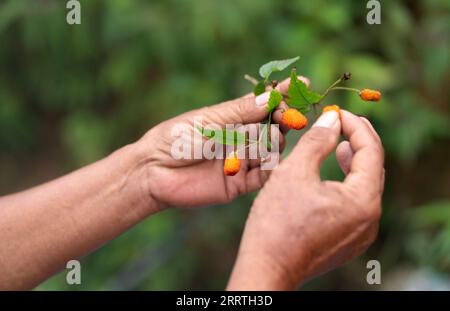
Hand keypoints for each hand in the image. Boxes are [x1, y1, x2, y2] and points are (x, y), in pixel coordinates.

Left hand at [135, 77, 309, 208]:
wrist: (154, 171)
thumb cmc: (176, 137)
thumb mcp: (209, 120)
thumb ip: (240, 112)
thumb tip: (271, 97)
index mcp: (233, 118)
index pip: (264, 105)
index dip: (283, 95)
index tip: (302, 84)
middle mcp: (241, 139)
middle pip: (273, 127)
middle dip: (283, 119)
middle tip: (286, 116)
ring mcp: (242, 161)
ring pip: (271, 151)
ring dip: (276, 142)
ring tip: (274, 136)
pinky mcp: (238, 184)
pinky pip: (262, 177)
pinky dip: (270, 169)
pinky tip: (272, 161)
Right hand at [227, 110, 384, 289]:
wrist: (267, 267)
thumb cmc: (277, 221)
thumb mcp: (294, 172)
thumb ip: (317, 142)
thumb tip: (332, 120)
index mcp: (363, 200)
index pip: (371, 151)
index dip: (356, 126)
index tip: (337, 113)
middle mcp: (370, 218)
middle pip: (373, 169)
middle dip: (358, 142)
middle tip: (343, 123)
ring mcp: (361, 233)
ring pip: (365, 187)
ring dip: (354, 163)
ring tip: (341, 146)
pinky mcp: (348, 241)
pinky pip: (356, 204)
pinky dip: (348, 185)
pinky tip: (333, 177)